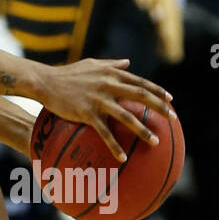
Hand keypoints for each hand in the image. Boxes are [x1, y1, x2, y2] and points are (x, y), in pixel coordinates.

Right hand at [35, 58, 173, 162]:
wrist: (45, 81)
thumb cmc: (68, 73)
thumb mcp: (91, 64)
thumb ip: (112, 64)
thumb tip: (128, 62)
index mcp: (111, 73)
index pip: (140, 82)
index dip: (157, 90)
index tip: (171, 100)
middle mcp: (108, 84)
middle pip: (140, 95)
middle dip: (159, 107)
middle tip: (173, 118)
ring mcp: (98, 99)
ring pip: (127, 116)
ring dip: (143, 130)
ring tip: (156, 142)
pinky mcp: (86, 112)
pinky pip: (104, 132)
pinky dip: (115, 145)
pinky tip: (123, 157)